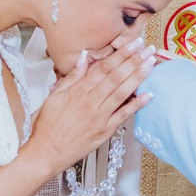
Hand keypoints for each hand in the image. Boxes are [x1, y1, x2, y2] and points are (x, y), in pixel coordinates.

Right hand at [25, 36, 155, 174]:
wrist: (45, 152)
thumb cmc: (47, 126)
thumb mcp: (54, 96)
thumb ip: (72, 76)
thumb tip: (84, 56)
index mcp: (78, 91)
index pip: (104, 68)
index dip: (120, 54)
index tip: (133, 43)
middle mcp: (90, 102)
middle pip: (116, 77)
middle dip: (134, 61)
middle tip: (148, 49)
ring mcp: (99, 117)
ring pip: (122, 93)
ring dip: (138, 77)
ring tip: (151, 64)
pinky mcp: (104, 132)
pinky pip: (123, 116)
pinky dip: (137, 105)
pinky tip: (149, 95)